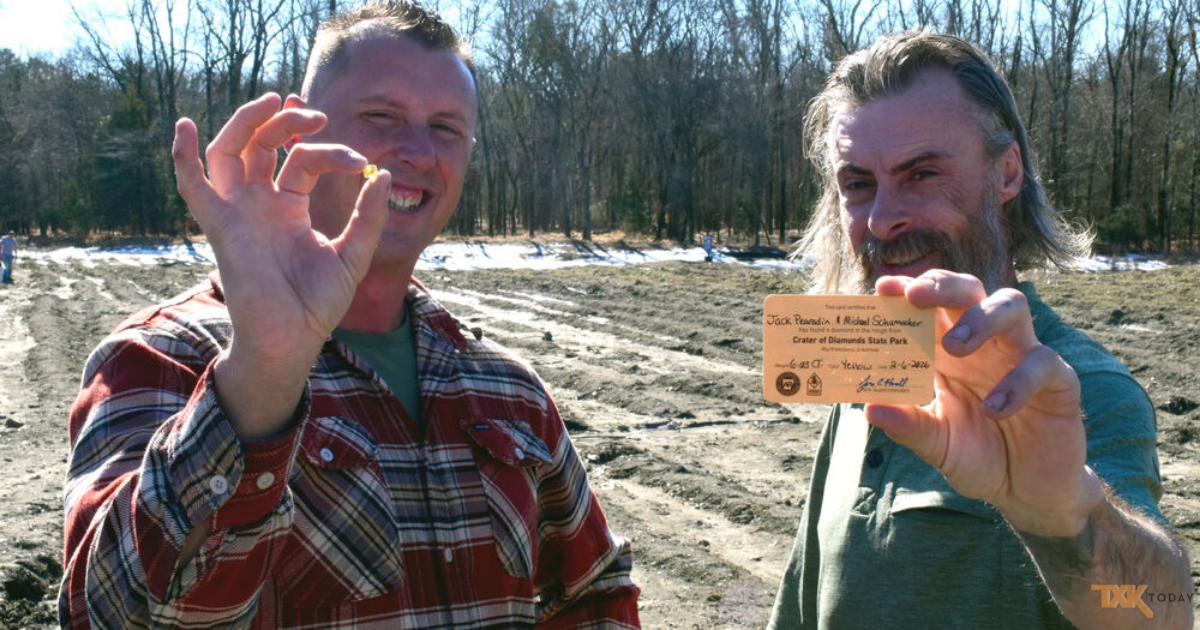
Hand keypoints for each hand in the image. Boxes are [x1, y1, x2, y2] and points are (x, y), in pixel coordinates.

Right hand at [172, 93, 390, 436]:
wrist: (293, 340)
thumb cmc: (317, 305)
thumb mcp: (352, 254)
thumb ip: (367, 216)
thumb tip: (383, 174)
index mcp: (287, 208)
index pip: (302, 161)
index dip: (330, 152)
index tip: (363, 162)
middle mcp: (259, 204)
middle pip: (260, 145)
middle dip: (285, 122)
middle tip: (315, 114)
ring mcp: (238, 212)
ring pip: (229, 152)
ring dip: (246, 122)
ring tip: (273, 100)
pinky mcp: (221, 226)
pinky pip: (193, 186)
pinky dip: (184, 156)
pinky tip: (188, 127)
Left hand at [865, 271, 1103, 536]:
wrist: (1026, 491)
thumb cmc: (977, 456)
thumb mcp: (937, 444)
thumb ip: (908, 426)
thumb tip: (869, 408)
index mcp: (949, 352)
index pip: (929, 307)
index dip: (908, 291)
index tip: (882, 288)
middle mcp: (985, 344)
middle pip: (969, 291)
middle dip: (943, 286)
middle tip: (916, 297)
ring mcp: (1023, 356)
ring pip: (1012, 306)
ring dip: (981, 318)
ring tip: (955, 346)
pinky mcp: (1058, 381)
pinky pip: (1043, 363)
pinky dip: (1018, 381)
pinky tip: (996, 409)